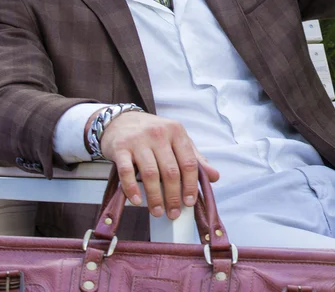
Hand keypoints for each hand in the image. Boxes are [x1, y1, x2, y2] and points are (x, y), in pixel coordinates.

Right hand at [100, 112, 218, 219]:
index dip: (191, 185)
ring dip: (155, 197)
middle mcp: (158, 133)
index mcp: (176, 131)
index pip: (189, 162)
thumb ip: (194, 157)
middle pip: (170, 171)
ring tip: (158, 211)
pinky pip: (127, 172)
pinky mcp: (120, 148)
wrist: (121, 120)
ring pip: (150, 174)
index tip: (189, 202)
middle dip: (173, 196)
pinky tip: (137, 201)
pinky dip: (132, 189)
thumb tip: (214, 176)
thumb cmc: (152, 133)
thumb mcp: (176, 139)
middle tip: (174, 213)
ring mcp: (138, 140)